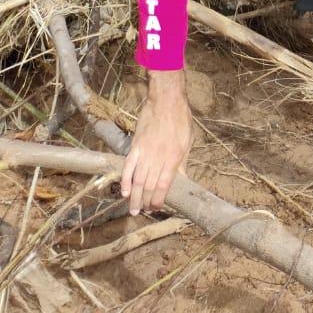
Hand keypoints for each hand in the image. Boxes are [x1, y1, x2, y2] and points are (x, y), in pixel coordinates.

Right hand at [120, 70, 192, 215]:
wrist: (166, 100)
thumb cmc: (181, 119)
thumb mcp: (188, 141)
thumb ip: (183, 162)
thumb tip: (184, 180)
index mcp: (174, 157)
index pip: (164, 185)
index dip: (159, 200)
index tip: (157, 208)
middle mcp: (159, 157)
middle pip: (149, 186)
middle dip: (146, 202)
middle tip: (143, 211)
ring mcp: (145, 152)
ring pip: (138, 180)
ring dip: (134, 197)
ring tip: (133, 209)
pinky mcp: (135, 145)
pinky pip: (128, 166)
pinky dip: (125, 180)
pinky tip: (124, 191)